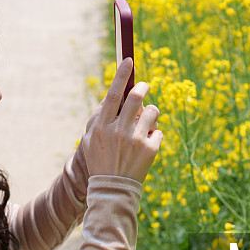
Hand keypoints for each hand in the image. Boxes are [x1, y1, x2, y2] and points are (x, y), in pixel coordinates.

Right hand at [81, 58, 162, 182]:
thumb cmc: (100, 161)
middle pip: (136, 98)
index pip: (112, 94)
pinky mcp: (150, 149)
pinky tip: (146, 146)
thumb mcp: (90, 140)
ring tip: (145, 123)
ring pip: (152, 111)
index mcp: (101, 127)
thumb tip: (113, 95)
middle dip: (143, 88)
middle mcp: (118, 131)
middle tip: (144, 86)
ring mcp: (135, 140)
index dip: (121, 75)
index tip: (128, 60)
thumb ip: (99, 118)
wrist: (112, 189)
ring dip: (151, 113)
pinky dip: (154, 134)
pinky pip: (159, 130)